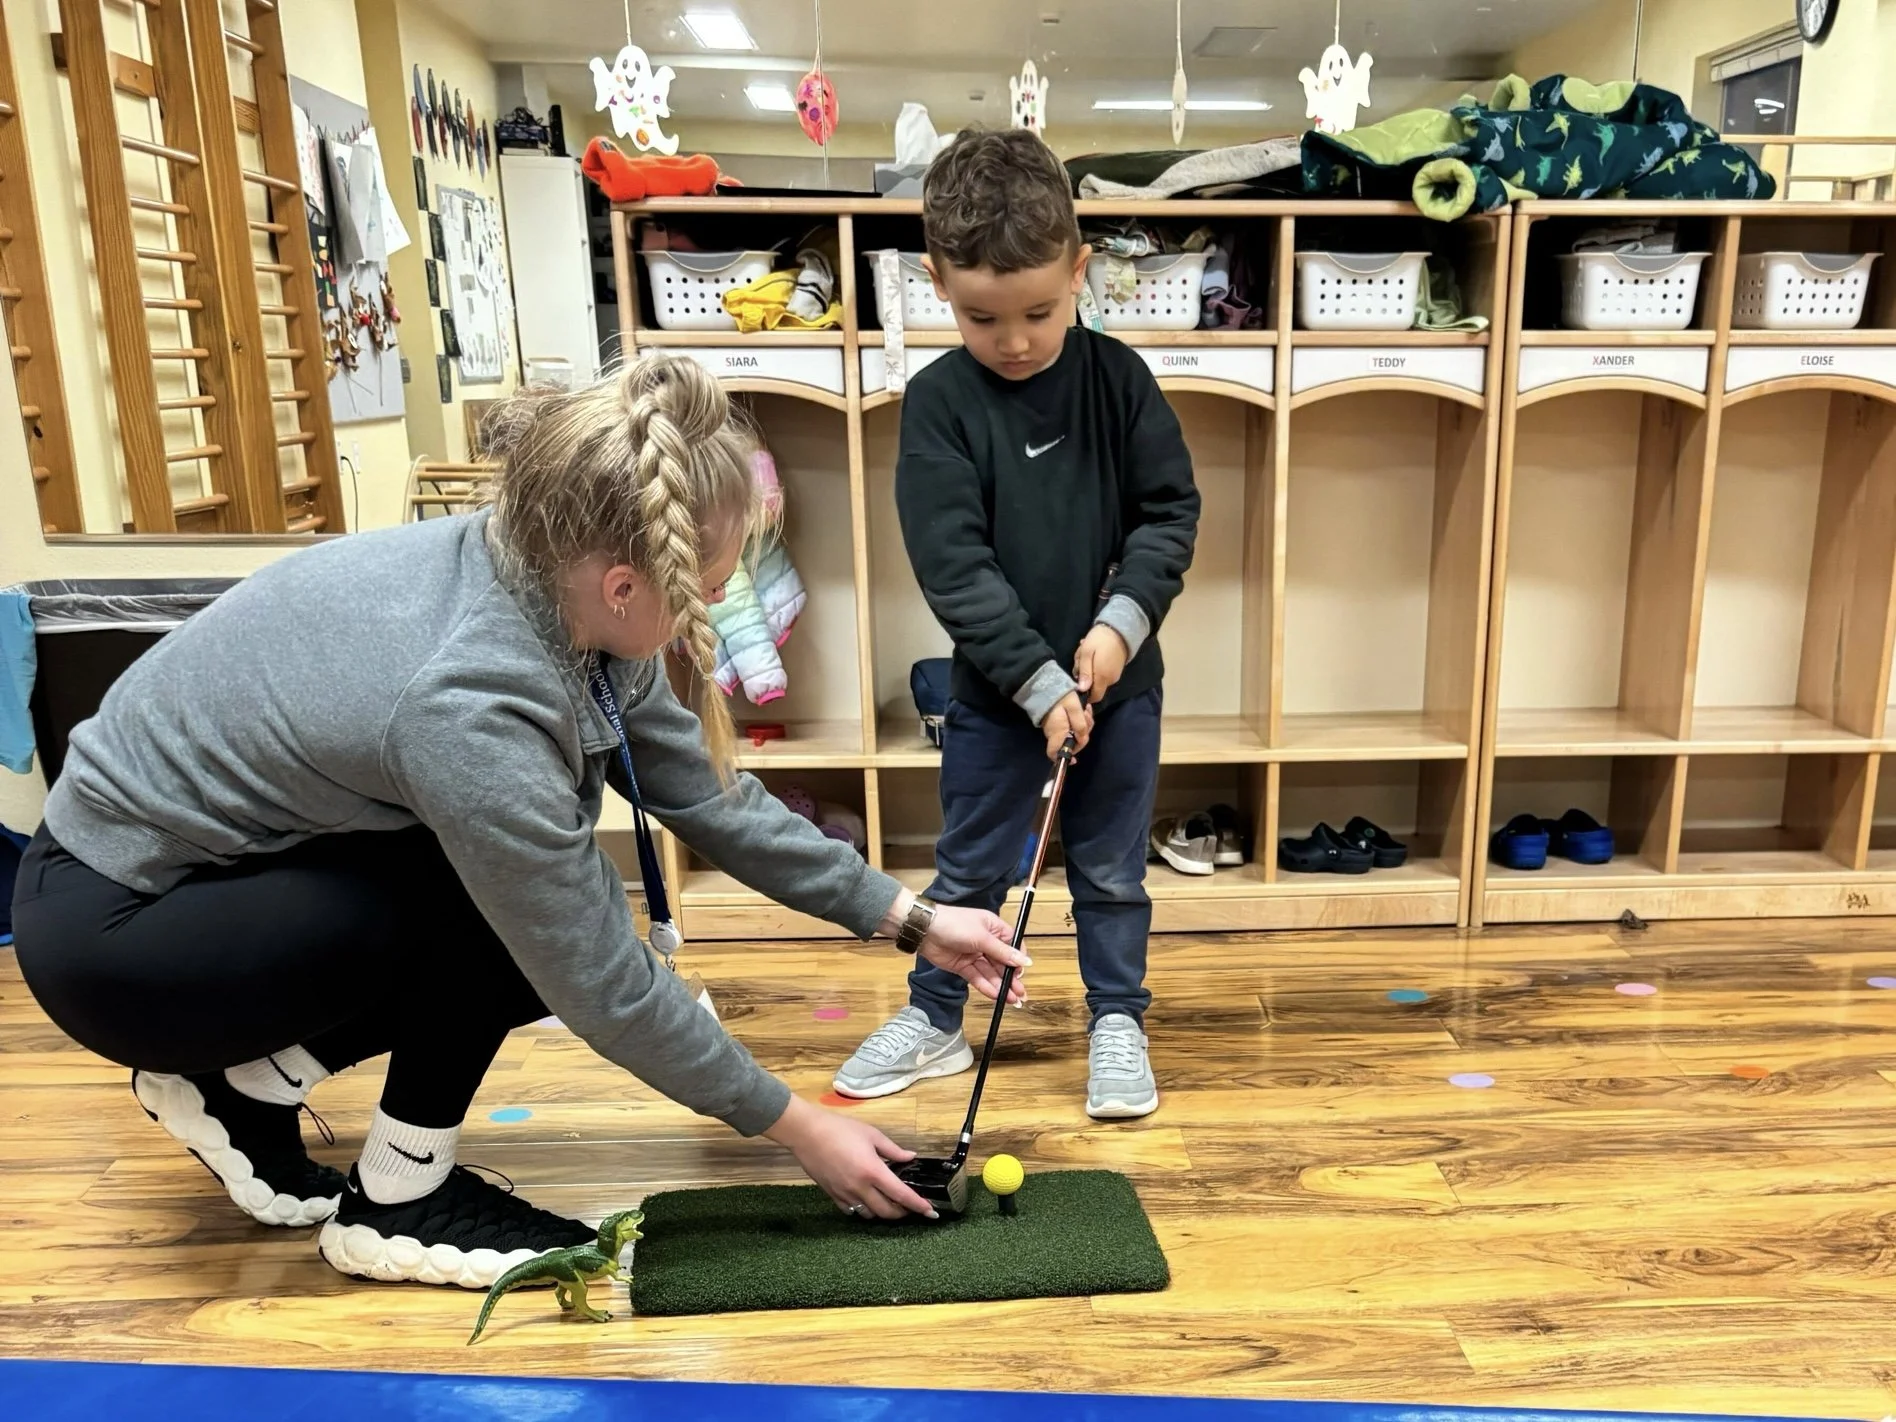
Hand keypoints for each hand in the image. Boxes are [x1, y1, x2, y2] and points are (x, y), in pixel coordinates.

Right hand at [763, 1095, 934, 1219]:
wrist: (807, 1133)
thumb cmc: (840, 1129)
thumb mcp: (871, 1135)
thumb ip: (893, 1149)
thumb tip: (911, 1157)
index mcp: (873, 1172)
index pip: (902, 1195)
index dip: (918, 1206)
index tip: (931, 1212)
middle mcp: (860, 1188)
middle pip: (887, 1212)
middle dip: (902, 1213)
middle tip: (910, 1206)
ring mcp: (845, 1194)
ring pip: (870, 1214)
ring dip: (883, 1211)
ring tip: (888, 1201)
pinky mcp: (832, 1196)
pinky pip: (852, 1210)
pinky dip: (864, 1209)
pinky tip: (866, 1199)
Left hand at [918, 904, 1029, 1003]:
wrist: (925, 930)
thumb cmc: (954, 924)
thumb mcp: (982, 937)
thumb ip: (1003, 952)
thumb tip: (1025, 961)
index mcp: (994, 928)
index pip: (1012, 945)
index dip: (1017, 960)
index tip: (1021, 973)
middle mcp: (986, 942)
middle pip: (1002, 962)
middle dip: (1011, 978)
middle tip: (1020, 994)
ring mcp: (974, 955)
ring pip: (991, 973)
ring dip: (1001, 986)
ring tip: (1012, 1000)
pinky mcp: (963, 966)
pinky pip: (977, 977)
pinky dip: (986, 986)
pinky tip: (995, 995)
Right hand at [1041, 690, 1092, 759]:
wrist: (1046, 683)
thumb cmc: (1061, 696)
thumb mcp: (1074, 709)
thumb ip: (1080, 725)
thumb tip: (1082, 739)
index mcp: (1057, 732)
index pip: (1055, 753)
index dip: (1065, 758)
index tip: (1075, 759)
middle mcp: (1054, 733)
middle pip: (1070, 743)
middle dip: (1083, 734)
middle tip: (1087, 716)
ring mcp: (1055, 727)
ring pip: (1073, 734)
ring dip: (1083, 724)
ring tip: (1086, 710)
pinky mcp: (1057, 722)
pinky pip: (1070, 726)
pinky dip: (1079, 720)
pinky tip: (1083, 710)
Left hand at [1074, 625, 1128, 706]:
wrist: (1120, 629)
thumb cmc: (1100, 639)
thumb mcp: (1086, 653)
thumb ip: (1084, 672)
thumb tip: (1082, 690)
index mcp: (1103, 677)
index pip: (1094, 697)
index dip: (1085, 694)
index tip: (1076, 683)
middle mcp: (1110, 680)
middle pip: (1094, 687)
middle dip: (1084, 677)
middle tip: (1080, 661)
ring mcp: (1115, 675)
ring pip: (1097, 679)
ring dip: (1089, 670)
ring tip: (1086, 654)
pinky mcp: (1116, 669)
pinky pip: (1103, 673)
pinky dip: (1095, 666)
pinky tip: (1093, 654)